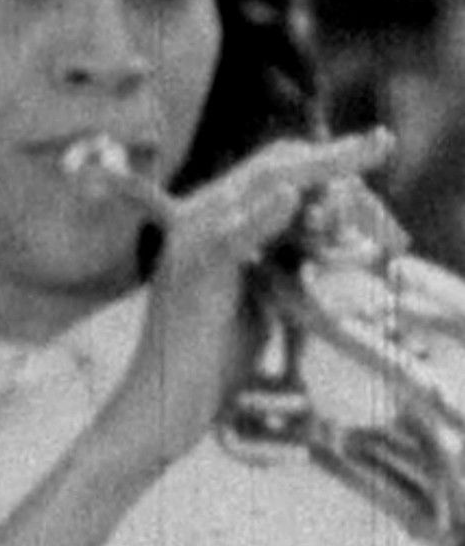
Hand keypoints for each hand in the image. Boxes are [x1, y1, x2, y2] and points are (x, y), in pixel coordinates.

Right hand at [110, 129, 394, 467]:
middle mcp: (199, 219)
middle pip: (272, 168)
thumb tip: (325, 227)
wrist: (167, 401)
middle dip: (332, 156)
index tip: (368, 161)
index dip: (323, 163)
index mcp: (213, 220)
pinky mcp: (193, 272)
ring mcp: (192, 242)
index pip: (272, 171)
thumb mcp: (263, 293)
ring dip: (314, 171)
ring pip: (259, 188)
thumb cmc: (213, 355)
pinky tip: (291, 196)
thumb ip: (286, 256)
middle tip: (378, 144)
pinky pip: (233, 234)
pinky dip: (263, 215)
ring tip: (357, 155)